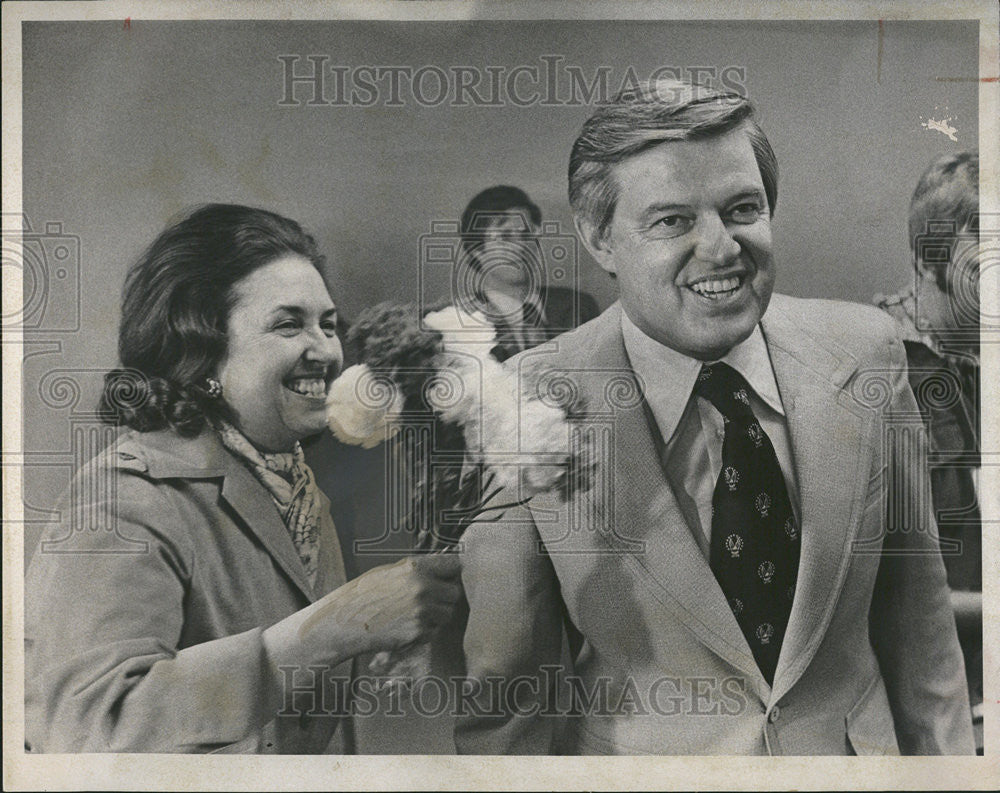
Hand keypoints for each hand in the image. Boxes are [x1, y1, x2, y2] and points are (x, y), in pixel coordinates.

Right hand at [262, 554, 461, 670]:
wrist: (343, 623)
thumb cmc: (364, 596)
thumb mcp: (389, 572)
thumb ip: (417, 570)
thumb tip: (443, 568)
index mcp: (415, 567)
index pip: (453, 564)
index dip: (454, 571)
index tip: (452, 577)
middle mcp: (421, 586)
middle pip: (454, 593)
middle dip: (446, 598)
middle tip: (431, 601)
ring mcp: (421, 610)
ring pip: (447, 614)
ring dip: (437, 616)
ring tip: (414, 615)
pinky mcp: (418, 631)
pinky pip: (434, 631)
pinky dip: (424, 632)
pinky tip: (405, 628)